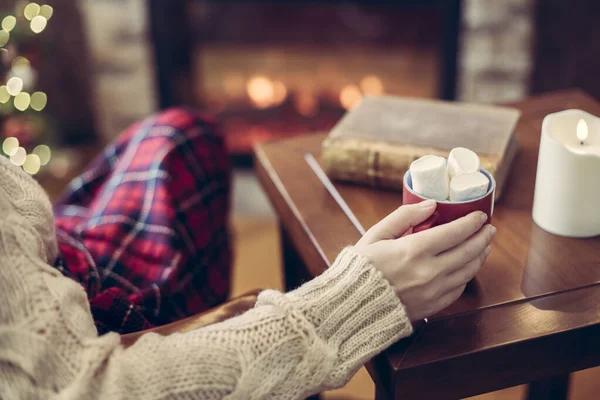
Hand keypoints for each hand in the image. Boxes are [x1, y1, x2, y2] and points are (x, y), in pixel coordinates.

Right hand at [354, 200, 494, 320]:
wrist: (352, 305)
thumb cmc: (361, 268)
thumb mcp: (376, 235)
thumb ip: (404, 217)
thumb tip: (430, 205)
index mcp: (414, 250)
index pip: (455, 232)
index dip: (471, 222)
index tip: (480, 215)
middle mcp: (429, 271)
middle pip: (468, 251)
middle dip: (483, 237)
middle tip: (488, 228)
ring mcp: (433, 291)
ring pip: (468, 271)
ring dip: (480, 256)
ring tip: (483, 246)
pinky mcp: (432, 307)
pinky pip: (458, 289)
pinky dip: (467, 275)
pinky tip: (466, 267)